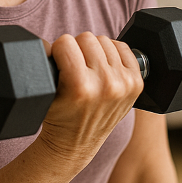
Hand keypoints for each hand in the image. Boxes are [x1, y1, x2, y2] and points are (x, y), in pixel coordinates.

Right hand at [37, 32, 143, 162]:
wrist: (75, 144)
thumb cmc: (58, 116)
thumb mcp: (46, 91)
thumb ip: (46, 63)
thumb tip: (49, 42)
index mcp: (80, 86)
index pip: (65, 42)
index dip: (58, 51)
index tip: (58, 63)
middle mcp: (106, 84)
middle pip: (86, 38)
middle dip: (76, 49)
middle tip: (73, 67)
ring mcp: (124, 84)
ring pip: (104, 40)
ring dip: (94, 51)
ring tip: (87, 69)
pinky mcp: (136, 83)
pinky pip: (123, 48)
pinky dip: (112, 53)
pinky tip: (103, 67)